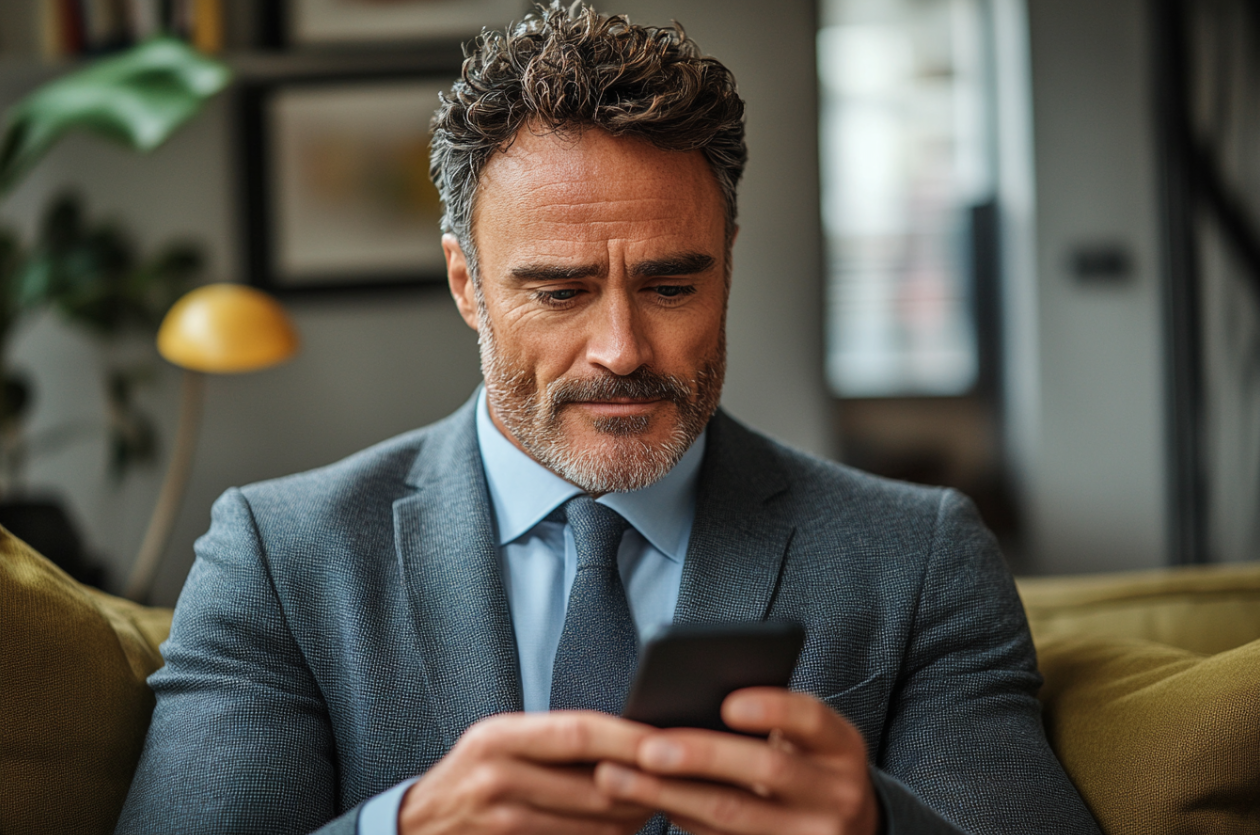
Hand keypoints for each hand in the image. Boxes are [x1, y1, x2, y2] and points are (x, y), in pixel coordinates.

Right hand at [399, 710, 656, 834]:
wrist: (416, 827)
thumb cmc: (470, 776)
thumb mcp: (497, 742)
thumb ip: (552, 739)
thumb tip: (627, 738)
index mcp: (499, 737)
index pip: (578, 733)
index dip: (628, 738)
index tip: (668, 739)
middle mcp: (497, 777)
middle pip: (594, 785)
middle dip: (644, 785)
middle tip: (678, 779)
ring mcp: (501, 823)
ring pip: (594, 825)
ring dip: (633, 818)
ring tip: (657, 803)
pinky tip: (622, 828)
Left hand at [593, 688, 879, 834]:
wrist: (846, 827)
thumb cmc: (808, 762)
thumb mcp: (807, 737)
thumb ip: (770, 716)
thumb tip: (694, 696)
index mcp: (841, 747)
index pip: (812, 719)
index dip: (773, 709)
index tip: (728, 703)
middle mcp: (836, 794)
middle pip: (767, 770)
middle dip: (702, 756)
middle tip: (647, 748)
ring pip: (733, 815)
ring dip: (669, 795)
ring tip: (618, 776)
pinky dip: (679, 819)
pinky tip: (642, 801)